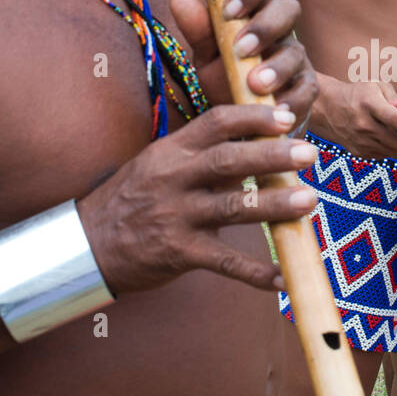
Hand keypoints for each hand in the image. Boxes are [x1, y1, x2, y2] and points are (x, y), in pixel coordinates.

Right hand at [77, 105, 319, 295]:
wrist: (87, 244)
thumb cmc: (134, 198)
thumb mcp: (161, 165)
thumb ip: (206, 156)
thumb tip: (259, 144)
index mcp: (172, 150)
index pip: (216, 122)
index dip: (253, 117)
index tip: (286, 116)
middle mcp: (174, 178)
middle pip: (229, 160)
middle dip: (272, 155)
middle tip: (309, 153)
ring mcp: (176, 216)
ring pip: (233, 208)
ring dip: (275, 205)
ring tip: (309, 200)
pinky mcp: (178, 252)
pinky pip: (224, 262)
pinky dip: (255, 272)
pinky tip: (282, 279)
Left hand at [169, 0, 316, 128]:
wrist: (247, 117)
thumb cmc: (227, 76)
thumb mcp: (207, 55)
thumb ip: (197, 29)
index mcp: (255, 11)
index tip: (228, 12)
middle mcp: (280, 29)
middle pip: (288, 7)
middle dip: (266, 25)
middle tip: (241, 49)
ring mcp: (295, 58)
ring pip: (296, 52)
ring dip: (276, 67)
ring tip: (255, 85)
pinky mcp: (306, 88)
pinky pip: (308, 89)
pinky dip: (293, 99)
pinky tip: (276, 109)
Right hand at [308, 77, 396, 159]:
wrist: (328, 108)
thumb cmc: (357, 94)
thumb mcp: (376, 87)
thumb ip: (395, 97)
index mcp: (368, 104)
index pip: (394, 119)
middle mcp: (363, 124)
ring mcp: (359, 141)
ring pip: (392, 151)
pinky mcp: (358, 152)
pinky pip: (383, 155)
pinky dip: (389, 148)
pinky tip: (385, 137)